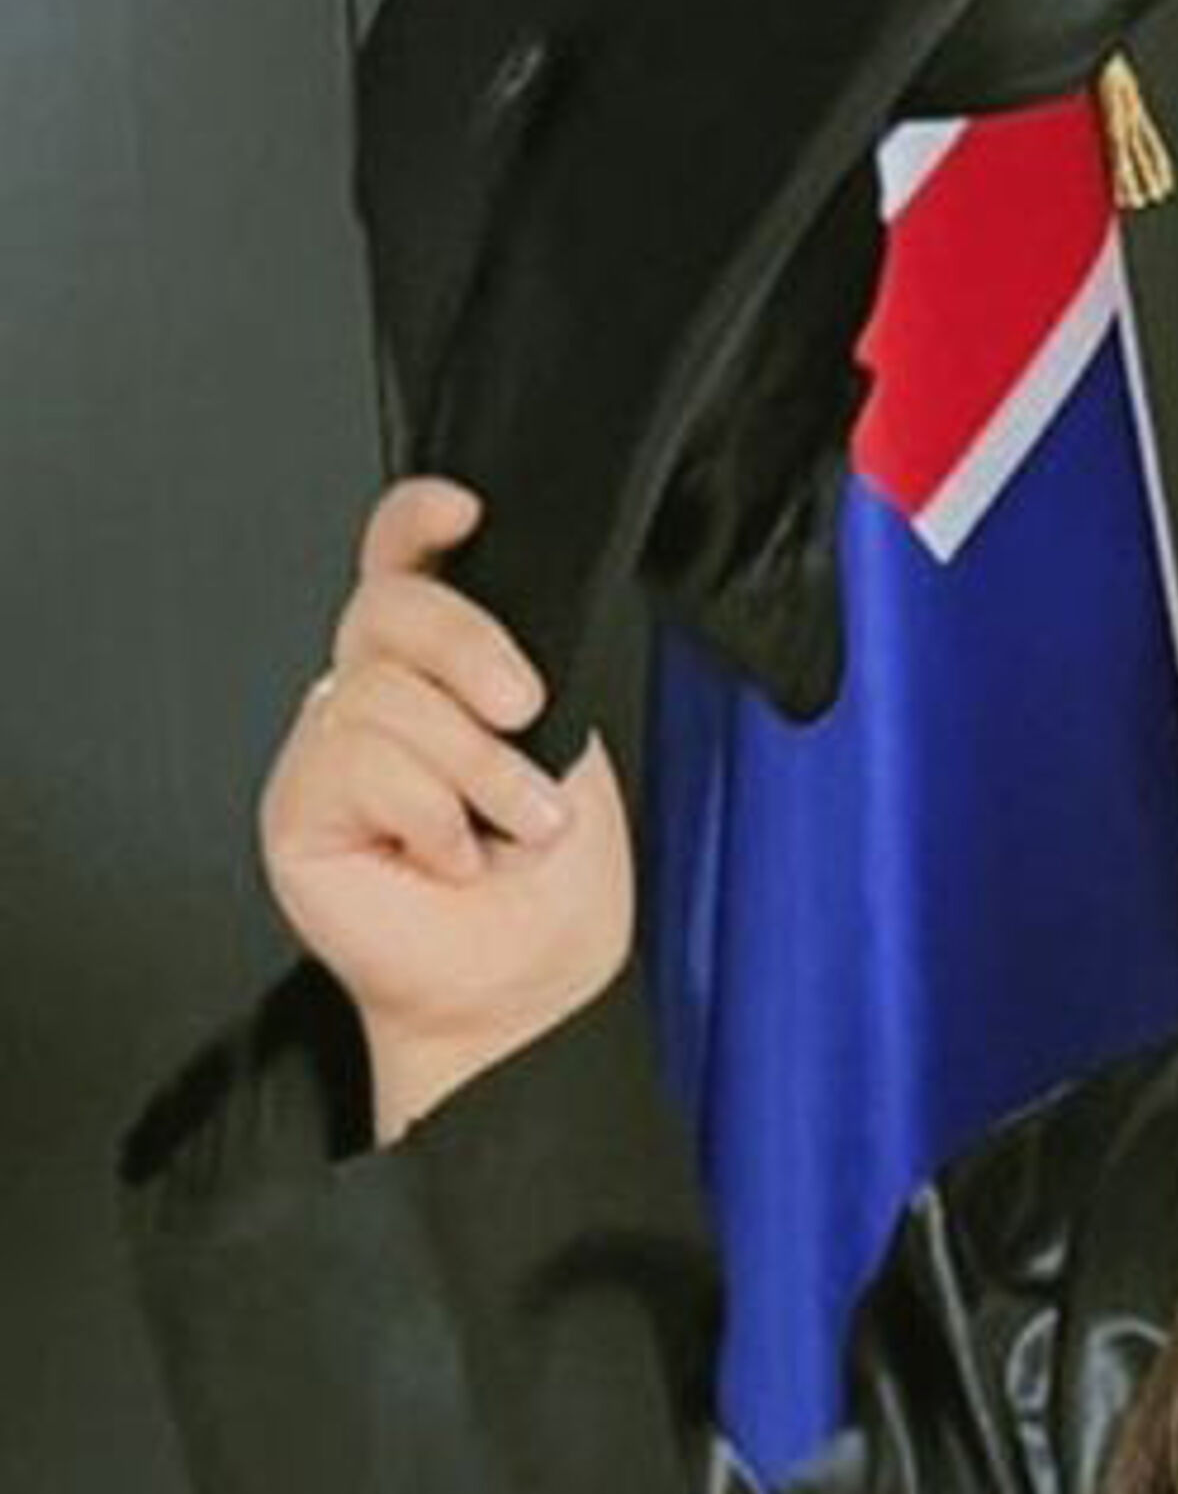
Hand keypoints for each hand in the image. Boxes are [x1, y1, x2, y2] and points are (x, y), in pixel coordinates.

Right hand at [259, 477, 635, 1142]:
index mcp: (437, 670)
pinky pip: (359, 758)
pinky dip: (429, 812)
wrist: (526, 984)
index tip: (463, 509)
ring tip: (505, 827)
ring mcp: (327, 749)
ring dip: (474, 768)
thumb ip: (519, 664)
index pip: (401, 563)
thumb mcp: (563, 744)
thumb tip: (494, 606)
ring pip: (385, 691)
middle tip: (524, 713)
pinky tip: (446, 857)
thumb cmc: (549, 885)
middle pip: (390, 606)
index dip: (417, 521)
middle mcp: (370, 697)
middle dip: (472, 649)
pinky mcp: (296, 806)